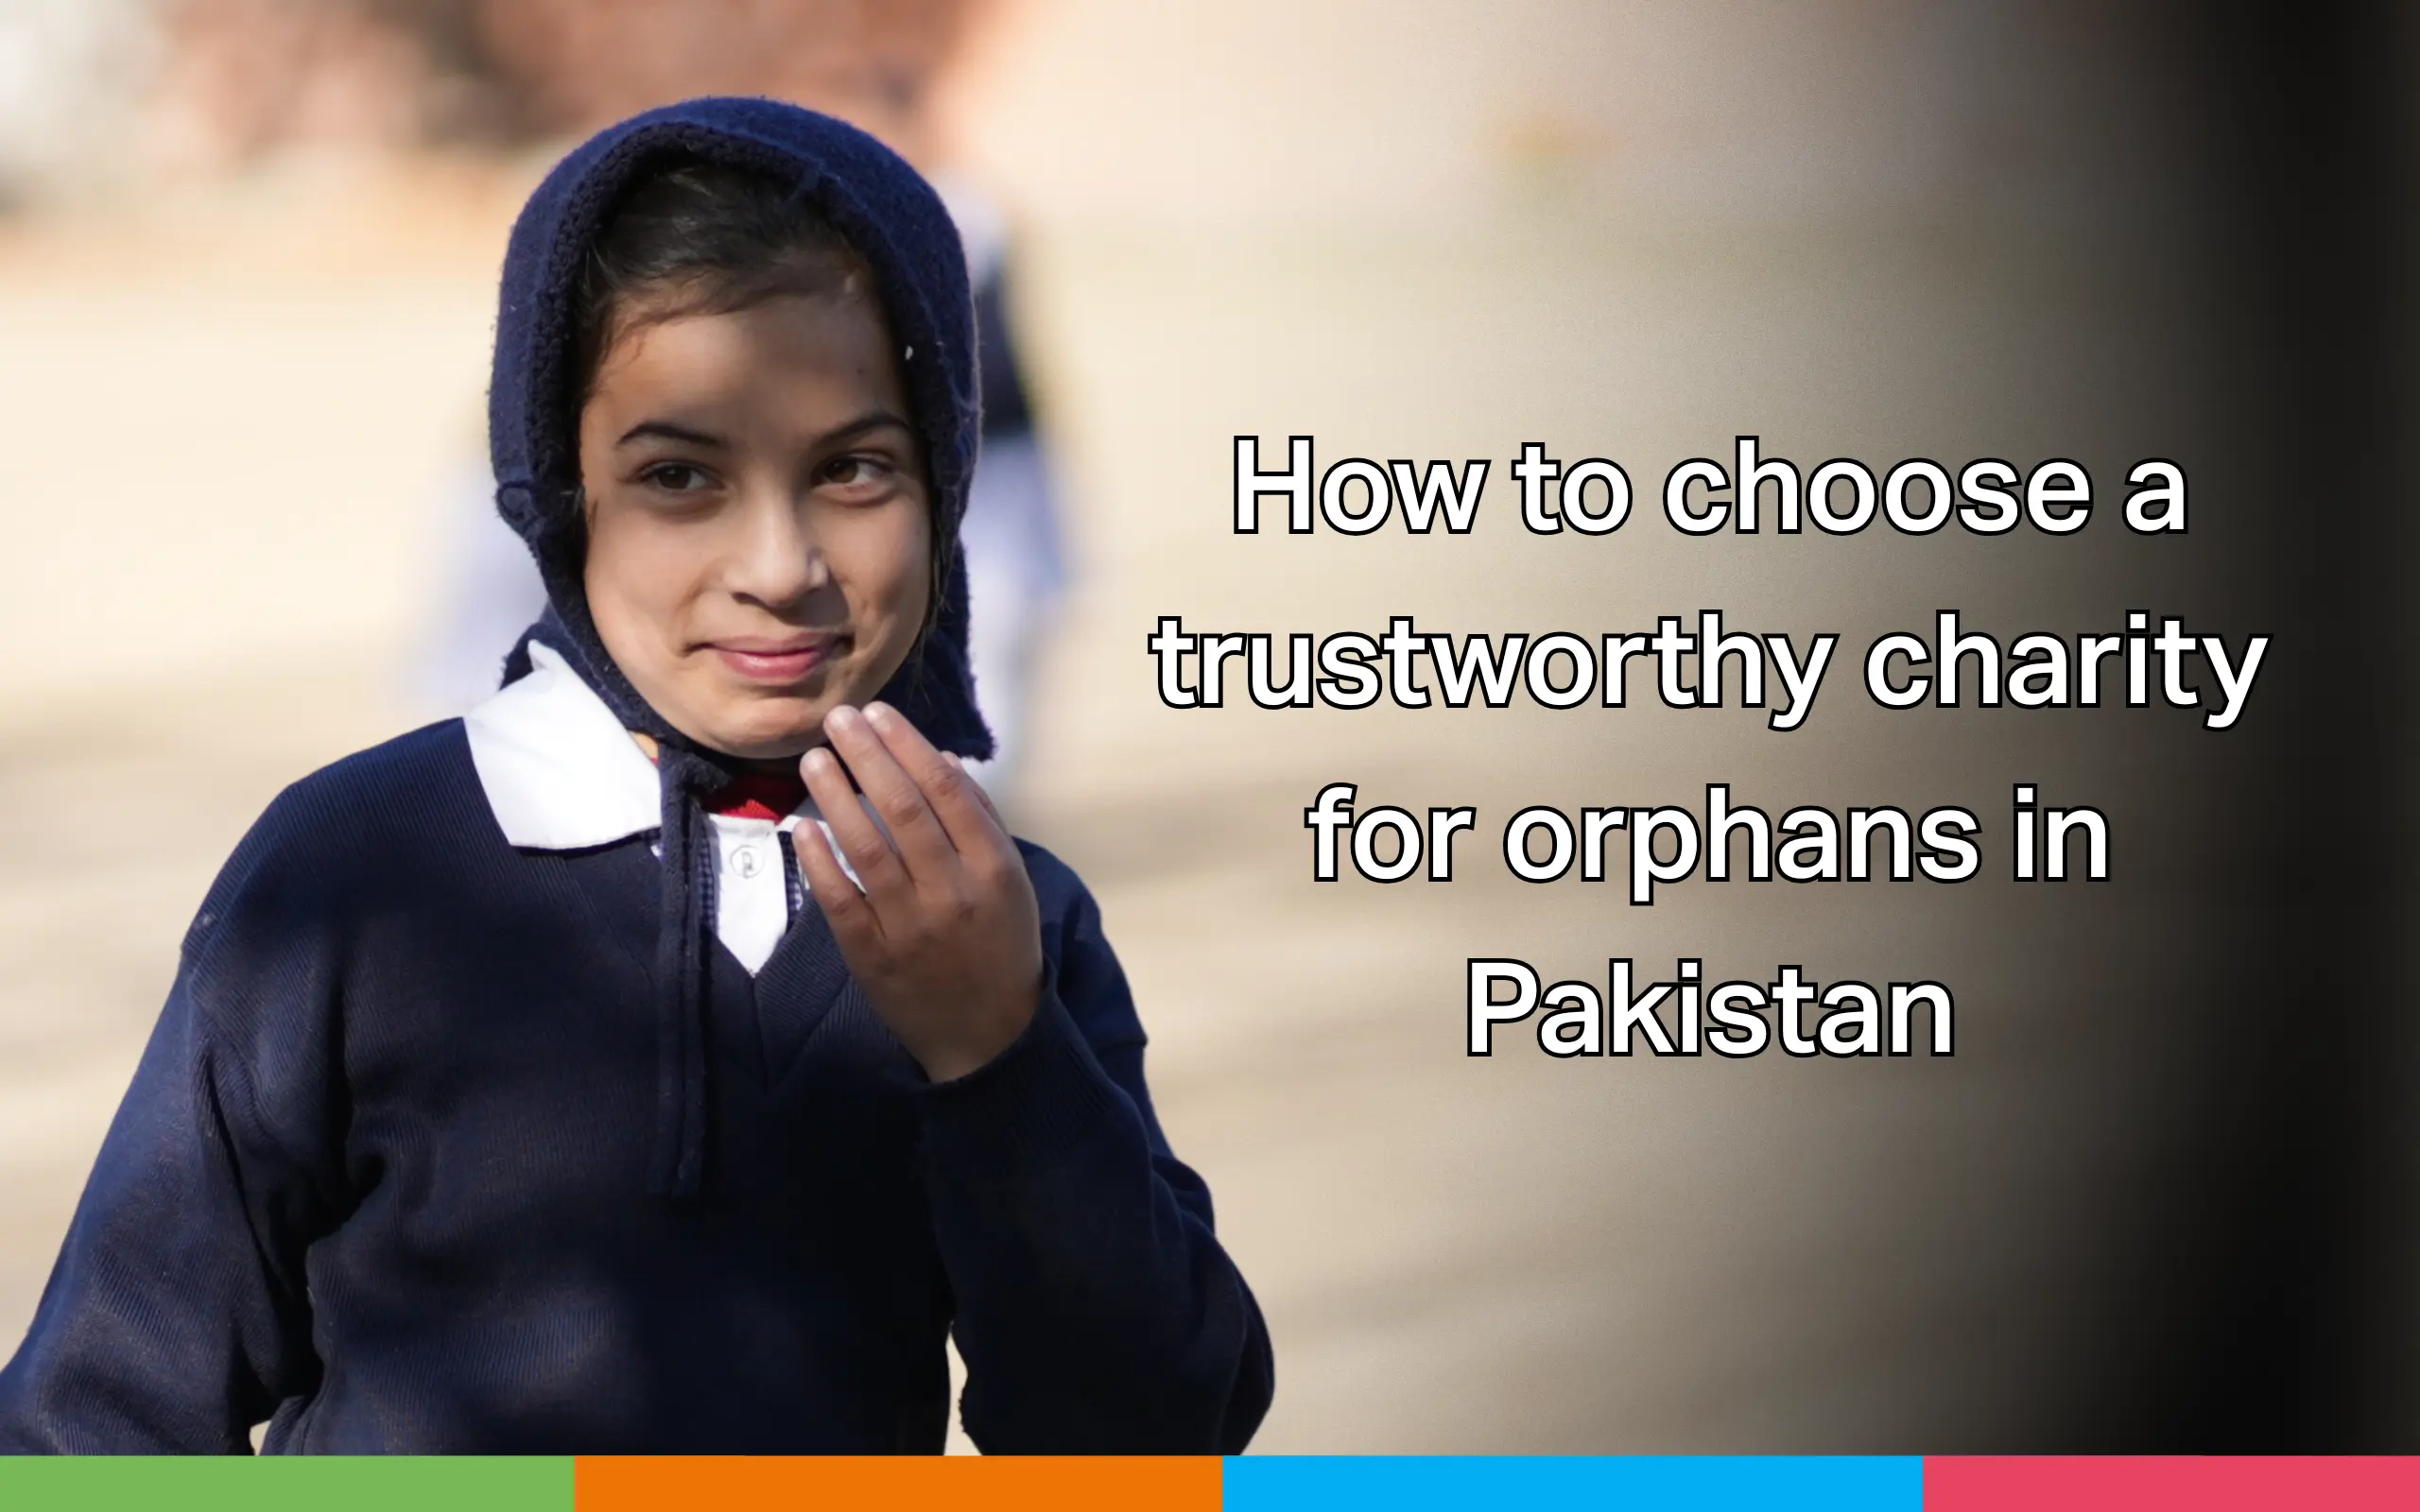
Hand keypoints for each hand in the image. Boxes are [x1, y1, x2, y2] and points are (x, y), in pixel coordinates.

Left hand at [792, 702, 1041, 1081]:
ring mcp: (911, 927)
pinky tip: (801, 827)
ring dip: (836, 799)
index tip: (878, 713)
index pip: (946, 791)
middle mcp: (954, 893)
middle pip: (903, 810)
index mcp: (994, 869)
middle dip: (868, 757)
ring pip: (867, 850)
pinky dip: (819, 862)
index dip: (907, 746)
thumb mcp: (1010, 881)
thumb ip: (979, 822)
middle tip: (837, 718)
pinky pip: (840, 901)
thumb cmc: (1001, 943)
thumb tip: (939, 757)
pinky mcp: (873, 957)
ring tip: (814, 759)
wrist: (988, 1035)